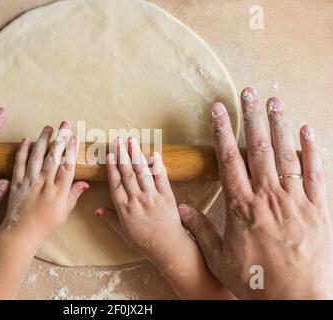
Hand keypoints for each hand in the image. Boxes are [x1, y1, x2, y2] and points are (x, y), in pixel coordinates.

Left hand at [0, 121, 88, 247]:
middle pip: (53, 157)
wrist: (20, 234)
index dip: (71, 151)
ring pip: (36, 157)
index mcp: (58, 192)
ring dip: (43, 140)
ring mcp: (29, 182)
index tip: (74, 137)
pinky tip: (26, 140)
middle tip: (64, 124)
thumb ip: (74, 196)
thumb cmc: (44, 226)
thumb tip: (85, 183)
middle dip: (59, 139)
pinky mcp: (16, 183)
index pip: (67, 167)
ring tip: (48, 127)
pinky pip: (19, 164)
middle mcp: (44, 184)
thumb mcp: (64, 213)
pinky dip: (22, 151)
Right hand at [96, 137, 182, 260]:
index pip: (116, 183)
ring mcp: (153, 197)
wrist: (168, 247)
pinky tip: (153, 153)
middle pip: (128, 173)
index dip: (112, 167)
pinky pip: (161, 177)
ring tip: (132, 141)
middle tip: (118, 141)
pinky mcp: (167, 196)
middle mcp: (137, 199)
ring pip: (142, 172)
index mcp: (125, 208)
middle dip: (122, 155)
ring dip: (136, 155)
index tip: (109, 154)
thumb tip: (96, 210)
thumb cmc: (144, 242)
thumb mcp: (123, 232)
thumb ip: (110, 218)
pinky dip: (157, 165)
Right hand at [179, 87, 332, 298]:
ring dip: (279, 126)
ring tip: (274, 101)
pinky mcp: (318, 209)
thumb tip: (180, 210)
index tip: (218, 110)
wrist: (295, 298)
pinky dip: (312, 150)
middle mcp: (267, 197)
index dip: (222, 132)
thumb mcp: (221, 258)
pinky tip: (308, 130)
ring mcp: (295, 201)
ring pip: (285, 155)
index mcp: (242, 207)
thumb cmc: (255, 279)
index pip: (229, 160)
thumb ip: (201, 231)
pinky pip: (316, 174)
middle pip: (257, 149)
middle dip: (251, 118)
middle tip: (248, 92)